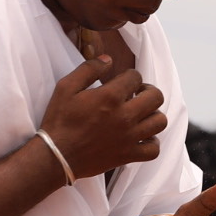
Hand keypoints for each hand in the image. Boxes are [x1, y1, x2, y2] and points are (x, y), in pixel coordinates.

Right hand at [40, 56, 166, 178]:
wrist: (55, 156)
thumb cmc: (59, 121)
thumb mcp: (65, 88)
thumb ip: (88, 69)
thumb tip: (108, 59)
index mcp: (110, 97)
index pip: (135, 77)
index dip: (130, 76)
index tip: (122, 82)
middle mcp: (125, 116)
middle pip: (156, 97)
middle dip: (147, 91)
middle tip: (136, 94)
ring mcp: (129, 137)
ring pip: (160, 121)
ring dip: (153, 114)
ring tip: (141, 114)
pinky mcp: (128, 155)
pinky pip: (154, 150)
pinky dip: (152, 142)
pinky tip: (142, 137)